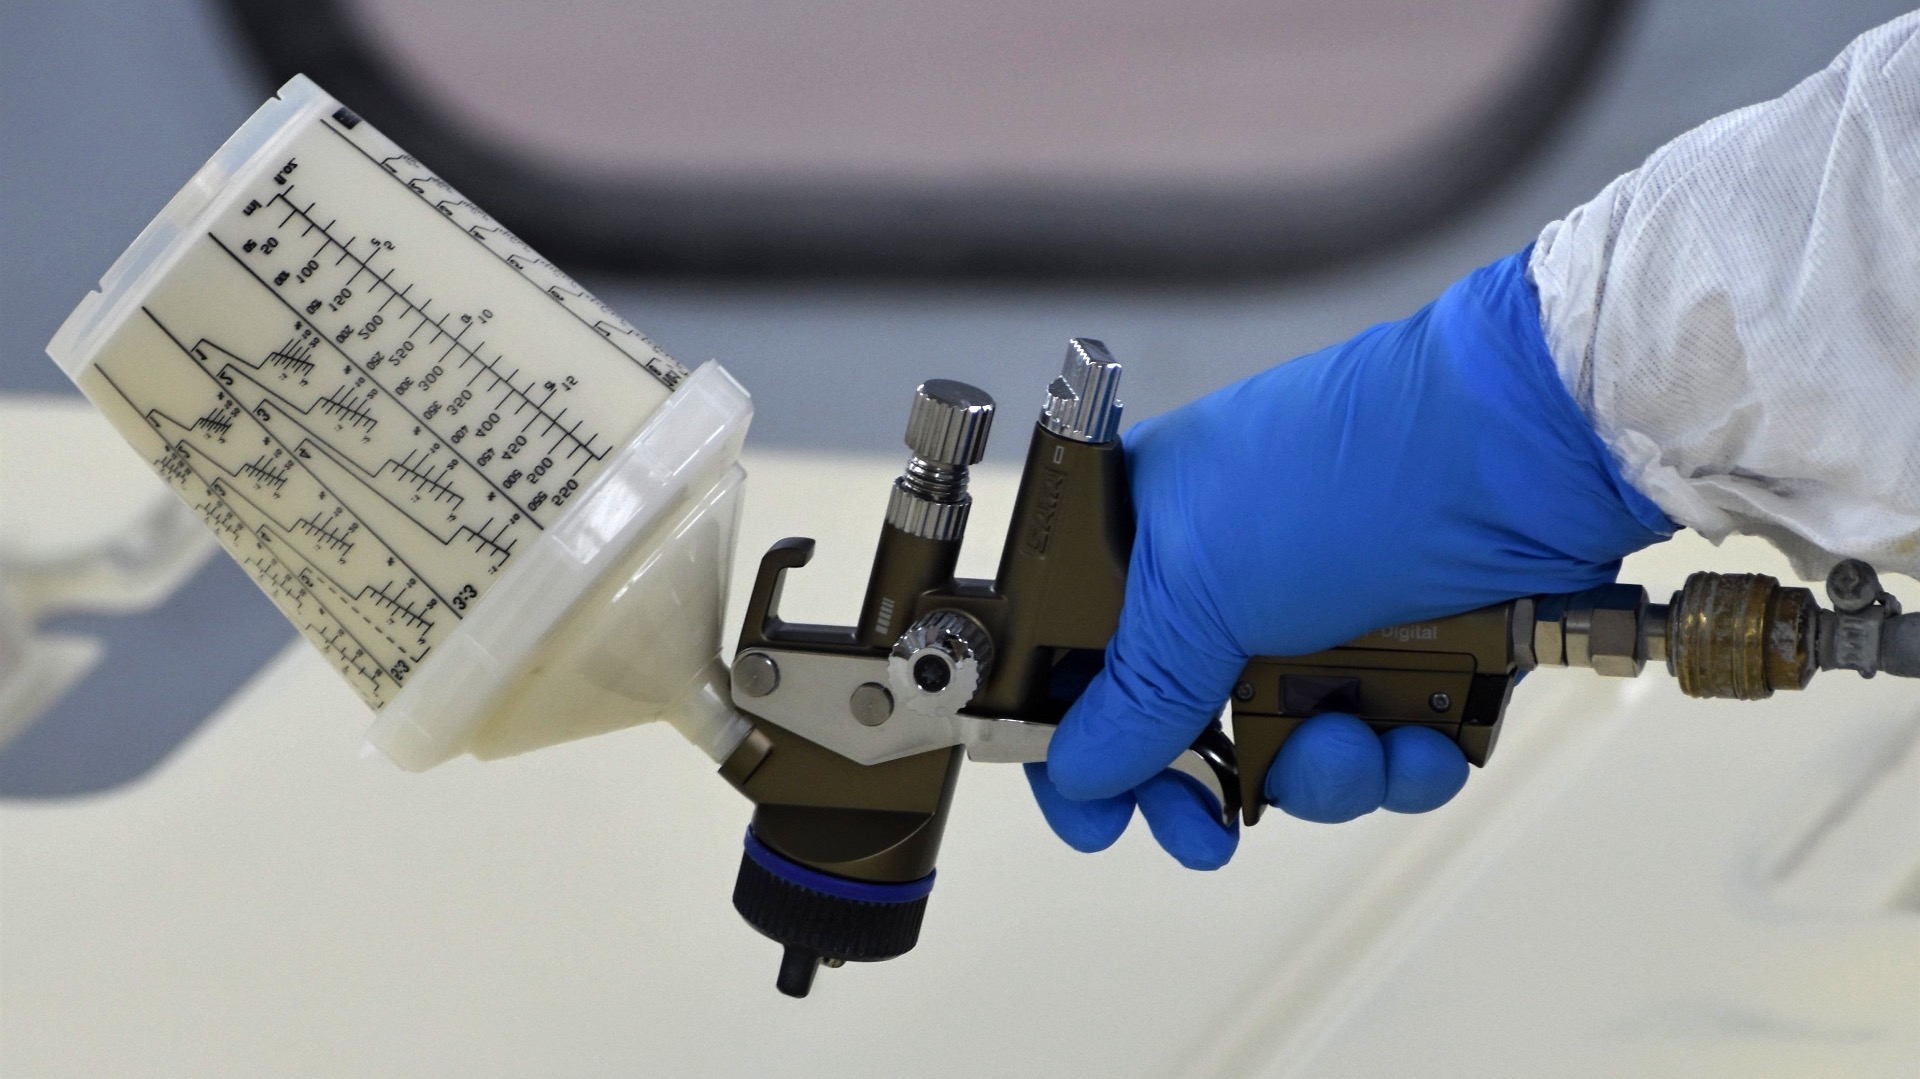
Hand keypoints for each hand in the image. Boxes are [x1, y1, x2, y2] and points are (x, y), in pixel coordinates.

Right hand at [1028, 248, 1672, 868]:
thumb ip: (1134, 689)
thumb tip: (1079, 765)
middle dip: (1208, 784)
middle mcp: (1231, 577)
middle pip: (1187, 724)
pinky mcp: (1410, 650)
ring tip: (1356, 743)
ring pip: (1292, 750)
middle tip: (1207, 825)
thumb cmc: (1357, 463)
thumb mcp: (1203, 583)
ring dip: (1325, 774)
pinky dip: (1402, 761)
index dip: (1078, 741)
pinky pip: (1383, 748)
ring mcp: (1322, 614)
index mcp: (1151, 532)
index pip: (1081, 655)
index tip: (1098, 812)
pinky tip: (1422, 739)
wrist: (1534, 446)